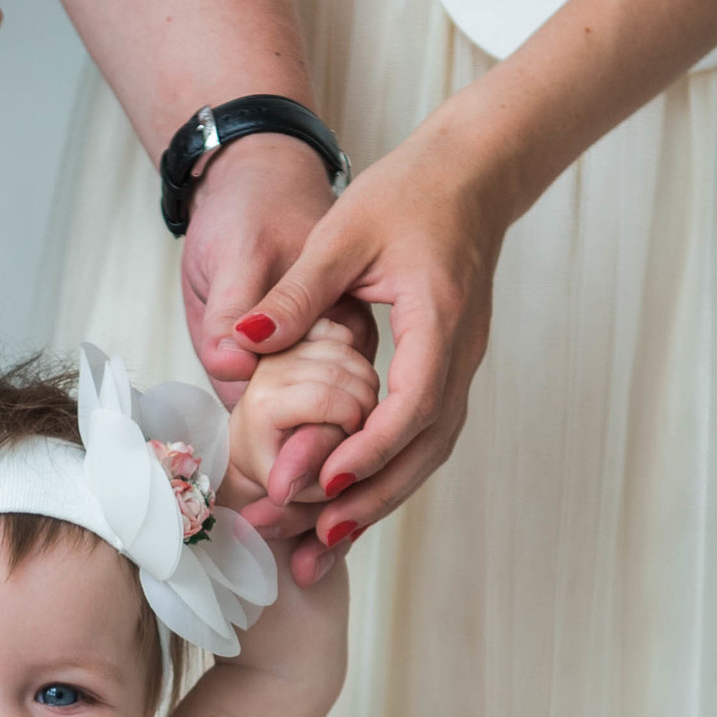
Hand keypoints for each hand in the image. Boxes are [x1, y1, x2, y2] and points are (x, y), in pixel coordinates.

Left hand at [205, 101, 513, 575]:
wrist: (473, 173)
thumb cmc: (410, 192)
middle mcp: (460, 354)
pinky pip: (427, 434)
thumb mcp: (343, 232)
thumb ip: (297, 292)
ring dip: (383, 498)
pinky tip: (350, 499)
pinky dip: (392, 471)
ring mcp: (462, 365)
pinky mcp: (451, 368)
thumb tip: (243, 339)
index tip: (326, 483)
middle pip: (427, 448)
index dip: (371, 450)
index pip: (413, 404)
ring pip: (431, 451)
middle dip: (374, 499)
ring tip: (328, 543)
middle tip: (318, 542)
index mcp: (438, 320)